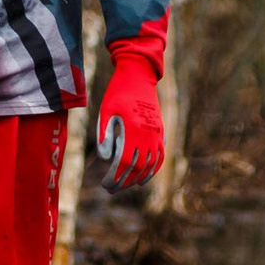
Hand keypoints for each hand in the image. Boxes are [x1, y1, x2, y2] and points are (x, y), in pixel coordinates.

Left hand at [93, 49, 163, 190]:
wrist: (139, 75)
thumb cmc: (117, 92)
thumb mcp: (106, 110)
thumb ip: (104, 134)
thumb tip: (106, 159)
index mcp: (134, 129)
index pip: (126, 161)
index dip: (116, 175)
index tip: (106, 184)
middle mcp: (149, 133)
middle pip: (139, 166)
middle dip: (124, 180)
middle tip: (111, 189)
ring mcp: (157, 132)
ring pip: (152, 163)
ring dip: (139, 177)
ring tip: (124, 185)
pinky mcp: (160, 130)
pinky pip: (160, 155)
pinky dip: (153, 168)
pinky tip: (143, 176)